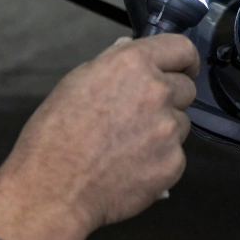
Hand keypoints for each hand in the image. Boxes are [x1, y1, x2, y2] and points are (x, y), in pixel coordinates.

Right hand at [0, 34, 199, 239]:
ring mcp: (168, 129)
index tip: (183, 69)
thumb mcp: (76, 83)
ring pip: (180, 123)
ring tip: (128, 145)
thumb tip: (129, 49)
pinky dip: (159, 160)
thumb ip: (112, 63)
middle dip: (170, 98)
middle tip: (142, 115)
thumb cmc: (55, 135)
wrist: (54, 190)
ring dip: (163, 130)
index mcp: (133, 64)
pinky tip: (131, 167)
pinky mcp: (173, 162)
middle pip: (186, 88)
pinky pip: (175, 154)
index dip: (185, 60)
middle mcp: (157, 92)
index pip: (181, 49)